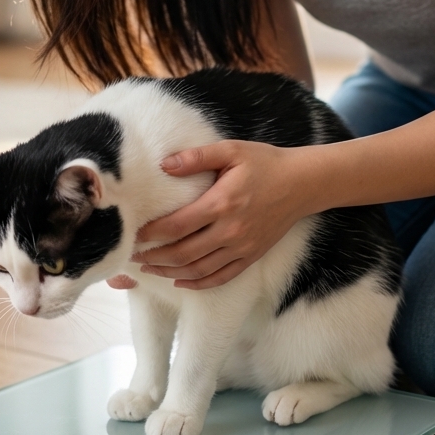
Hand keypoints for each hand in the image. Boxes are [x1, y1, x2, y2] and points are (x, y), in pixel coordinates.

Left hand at [133, 141, 315, 289]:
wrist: (303, 183)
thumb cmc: (265, 163)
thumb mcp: (231, 150)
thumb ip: (197, 157)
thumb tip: (165, 165)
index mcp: (222, 203)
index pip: (177, 226)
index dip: (151, 234)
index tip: (133, 234)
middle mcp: (231, 231)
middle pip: (183, 253)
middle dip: (153, 257)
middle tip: (131, 255)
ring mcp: (242, 247)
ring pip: (199, 270)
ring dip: (170, 272)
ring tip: (149, 268)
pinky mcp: (251, 256)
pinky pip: (221, 277)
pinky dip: (198, 284)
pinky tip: (180, 281)